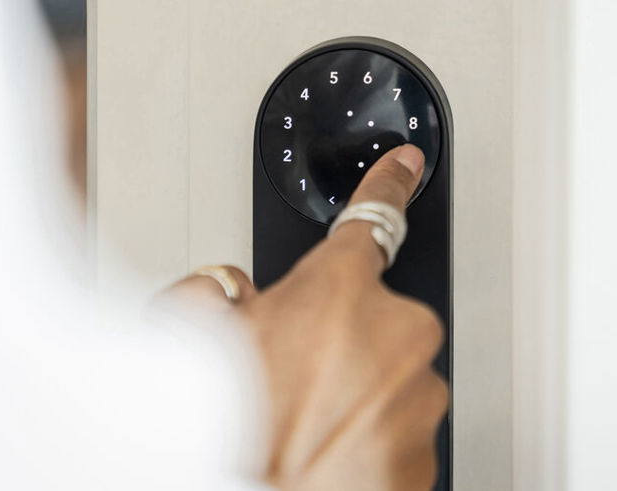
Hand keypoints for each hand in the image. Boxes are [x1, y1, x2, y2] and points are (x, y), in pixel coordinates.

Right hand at [155, 144, 447, 490]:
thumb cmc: (235, 436)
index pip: (373, 217)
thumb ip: (210, 291)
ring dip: (354, 391)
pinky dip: (368, 436)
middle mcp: (396, 335)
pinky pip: (398, 427)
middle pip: (374, 316)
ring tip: (302, 423)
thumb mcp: (189, 338)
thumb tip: (226, 292)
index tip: (406, 165)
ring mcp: (418, 397)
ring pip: (387, 376)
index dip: (389, 183)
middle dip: (339, 336)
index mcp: (340, 291)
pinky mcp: (427, 450)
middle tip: (293, 376)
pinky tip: (326, 450)